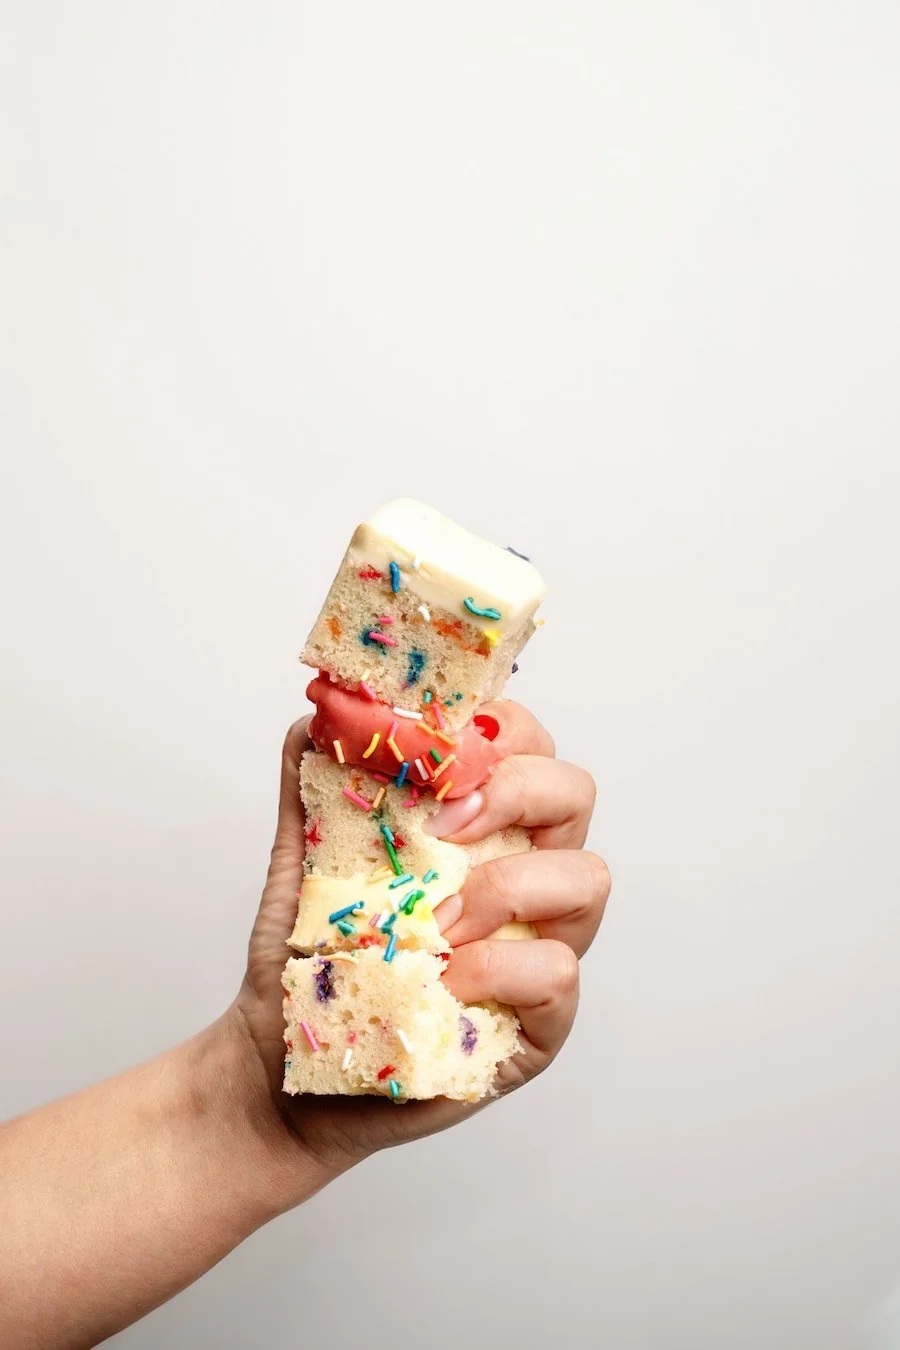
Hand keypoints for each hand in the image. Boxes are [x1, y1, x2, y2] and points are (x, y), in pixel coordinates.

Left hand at [231, 700, 609, 1193]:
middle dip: (516, 792)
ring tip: (434, 924)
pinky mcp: (542, 1022)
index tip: (437, 761)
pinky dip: (496, 969)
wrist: (279, 1066)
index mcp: (481, 825)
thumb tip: (323, 712)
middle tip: (443, 831)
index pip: (526, 744)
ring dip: (505, 889)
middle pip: (575, 792)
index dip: (498, 731)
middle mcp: (524, 874)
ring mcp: (540, 946)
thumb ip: (312, 784)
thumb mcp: (300, 859)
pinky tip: (440, 984)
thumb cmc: (303, 962)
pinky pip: (559, 972)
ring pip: (588, 879)